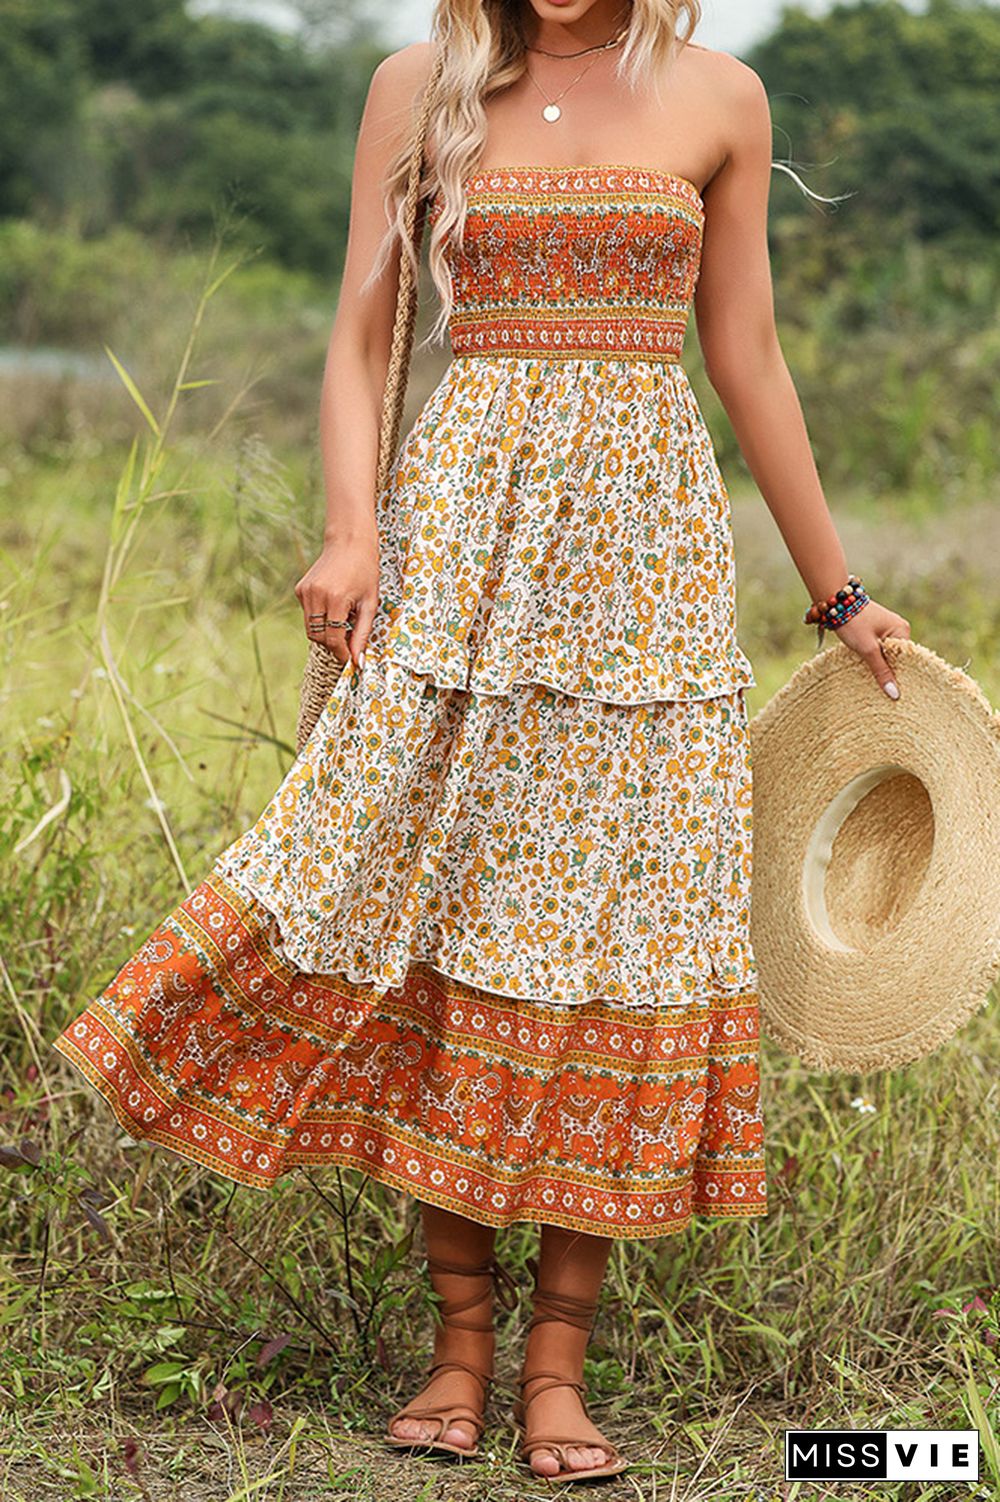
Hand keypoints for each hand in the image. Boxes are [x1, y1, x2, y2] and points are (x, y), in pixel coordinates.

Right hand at [294, 534, 379, 668]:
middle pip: (319, 637)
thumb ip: (362, 634)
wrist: (349, 542)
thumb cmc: (365, 572)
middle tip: (348, 640)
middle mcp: (316, 595)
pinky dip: (320, 618)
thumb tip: (357, 661)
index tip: (350, 660)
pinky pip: (308, 615)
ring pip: (311, 629)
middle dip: (333, 645)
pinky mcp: (300, 589)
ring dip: (325, 632)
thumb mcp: (370, 604)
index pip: (333, 639)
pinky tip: (333, 604)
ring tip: (343, 619)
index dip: (342, 653)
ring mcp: (305, 592)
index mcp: (335, 599)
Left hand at [831, 598, 910, 697]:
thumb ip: (881, 671)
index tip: (895, 695)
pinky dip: (873, 659)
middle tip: (884, 694)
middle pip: (897, 658)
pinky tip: (867, 670)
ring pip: (886, 655)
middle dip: (889, 673)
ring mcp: (886, 629)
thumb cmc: (853, 622)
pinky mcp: (875, 631)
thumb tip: (895, 694)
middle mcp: (898, 629)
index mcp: (902, 630)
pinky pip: (878, 650)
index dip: (900, 676)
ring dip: (879, 667)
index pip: (906, 660)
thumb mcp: (867, 649)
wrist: (833, 602)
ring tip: (875, 685)